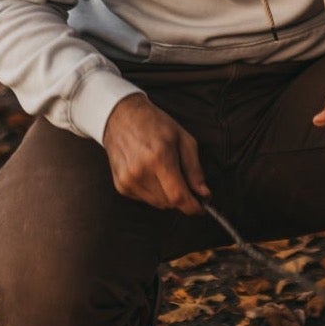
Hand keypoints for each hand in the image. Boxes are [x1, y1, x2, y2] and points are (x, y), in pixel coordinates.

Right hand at [102, 93, 209, 214]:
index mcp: (159, 158)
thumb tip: (204, 194)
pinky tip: (152, 174)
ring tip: (166, 174)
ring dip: (168, 196)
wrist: (121, 117)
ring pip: (158, 204)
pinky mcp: (120, 185)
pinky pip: (145, 200)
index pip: (178, 196)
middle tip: (186, 184)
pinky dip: (154, 193)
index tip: (201, 208)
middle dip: (182, 198)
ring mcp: (128, 180)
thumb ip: (195, 169)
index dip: (193, 207)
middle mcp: (140, 171)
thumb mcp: (183, 139)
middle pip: (169, 203)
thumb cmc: (155, 124)